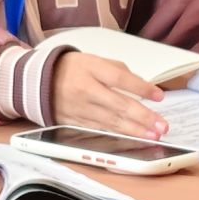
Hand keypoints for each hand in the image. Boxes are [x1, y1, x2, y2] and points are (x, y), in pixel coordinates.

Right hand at [51, 52, 166, 139]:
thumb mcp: (93, 60)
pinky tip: (132, 140)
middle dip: (143, 117)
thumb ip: (117, 70)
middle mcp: (85, 90)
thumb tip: (140, 86)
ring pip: (111, 122)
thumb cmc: (71, 69)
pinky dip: (118, 136)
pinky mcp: (75, 123)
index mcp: (90, 69)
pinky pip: (100, 130)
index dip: (142, 88)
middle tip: (162, 126)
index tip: (159, 96)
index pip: (120, 79)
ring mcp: (80, 109)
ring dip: (135, 131)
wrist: (35, 81)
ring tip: (154, 136)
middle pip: (118, 105)